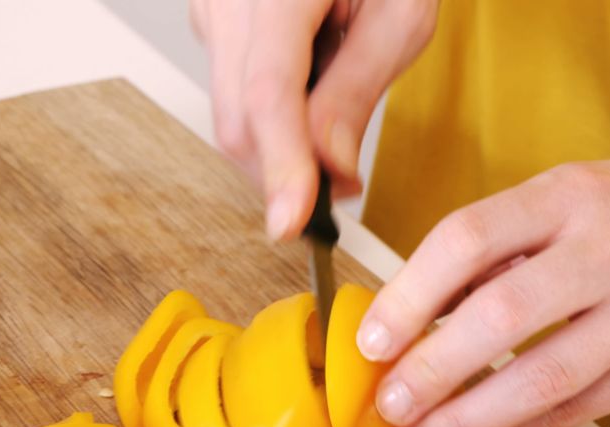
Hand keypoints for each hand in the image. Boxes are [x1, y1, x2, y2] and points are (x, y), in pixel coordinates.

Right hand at [190, 0, 437, 238]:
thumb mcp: (398, 12)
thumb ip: (358, 91)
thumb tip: (331, 170)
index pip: (270, 95)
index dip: (281, 167)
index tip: (293, 223)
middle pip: (240, 121)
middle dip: (287, 172)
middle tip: (342, 186)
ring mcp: (211, 10)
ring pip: (232, 115)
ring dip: (281, 145)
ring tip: (334, 114)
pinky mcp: (212, 23)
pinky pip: (232, 92)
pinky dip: (271, 117)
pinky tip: (309, 86)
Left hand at [356, 133, 609, 426]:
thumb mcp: (584, 193)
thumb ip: (510, 243)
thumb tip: (426, 302)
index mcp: (573, 194)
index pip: (468, 237)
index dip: (410, 293)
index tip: (373, 338)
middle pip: (499, 314)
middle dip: (430, 369)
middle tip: (386, 403)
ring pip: (541, 377)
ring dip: (467, 418)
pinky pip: (581, 408)